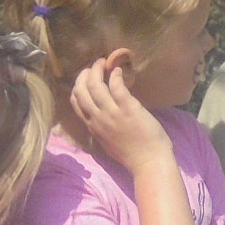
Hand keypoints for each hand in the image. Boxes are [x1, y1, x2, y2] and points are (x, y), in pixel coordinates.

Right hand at [70, 50, 172, 171]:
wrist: (149, 162)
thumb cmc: (132, 154)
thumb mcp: (108, 142)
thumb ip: (102, 127)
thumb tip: (102, 113)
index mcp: (92, 127)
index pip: (75, 101)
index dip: (78, 85)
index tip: (86, 78)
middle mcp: (98, 119)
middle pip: (81, 90)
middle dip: (85, 73)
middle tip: (95, 65)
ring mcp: (112, 113)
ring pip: (95, 85)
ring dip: (97, 69)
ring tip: (104, 62)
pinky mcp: (128, 108)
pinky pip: (116, 86)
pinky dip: (115, 75)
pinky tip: (119, 70)